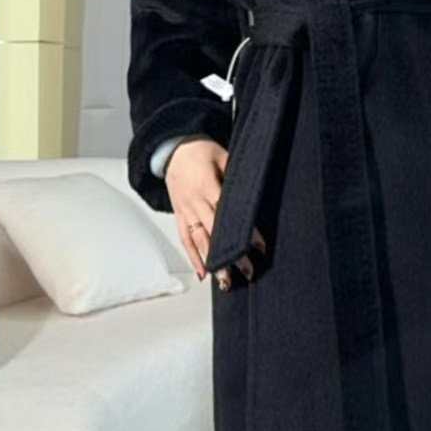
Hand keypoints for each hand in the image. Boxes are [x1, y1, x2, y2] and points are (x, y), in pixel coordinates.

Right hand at [166, 138, 266, 288]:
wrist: (172, 148)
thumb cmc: (200, 150)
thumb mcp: (223, 156)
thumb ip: (235, 176)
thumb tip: (252, 194)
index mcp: (207, 187)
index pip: (228, 214)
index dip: (244, 231)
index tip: (258, 246)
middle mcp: (195, 203)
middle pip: (215, 233)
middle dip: (231, 254)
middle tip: (247, 272)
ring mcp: (185, 211)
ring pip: (200, 241)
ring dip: (212, 262)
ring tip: (225, 281)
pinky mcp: (179, 215)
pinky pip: (185, 239)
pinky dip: (193, 257)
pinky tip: (203, 274)